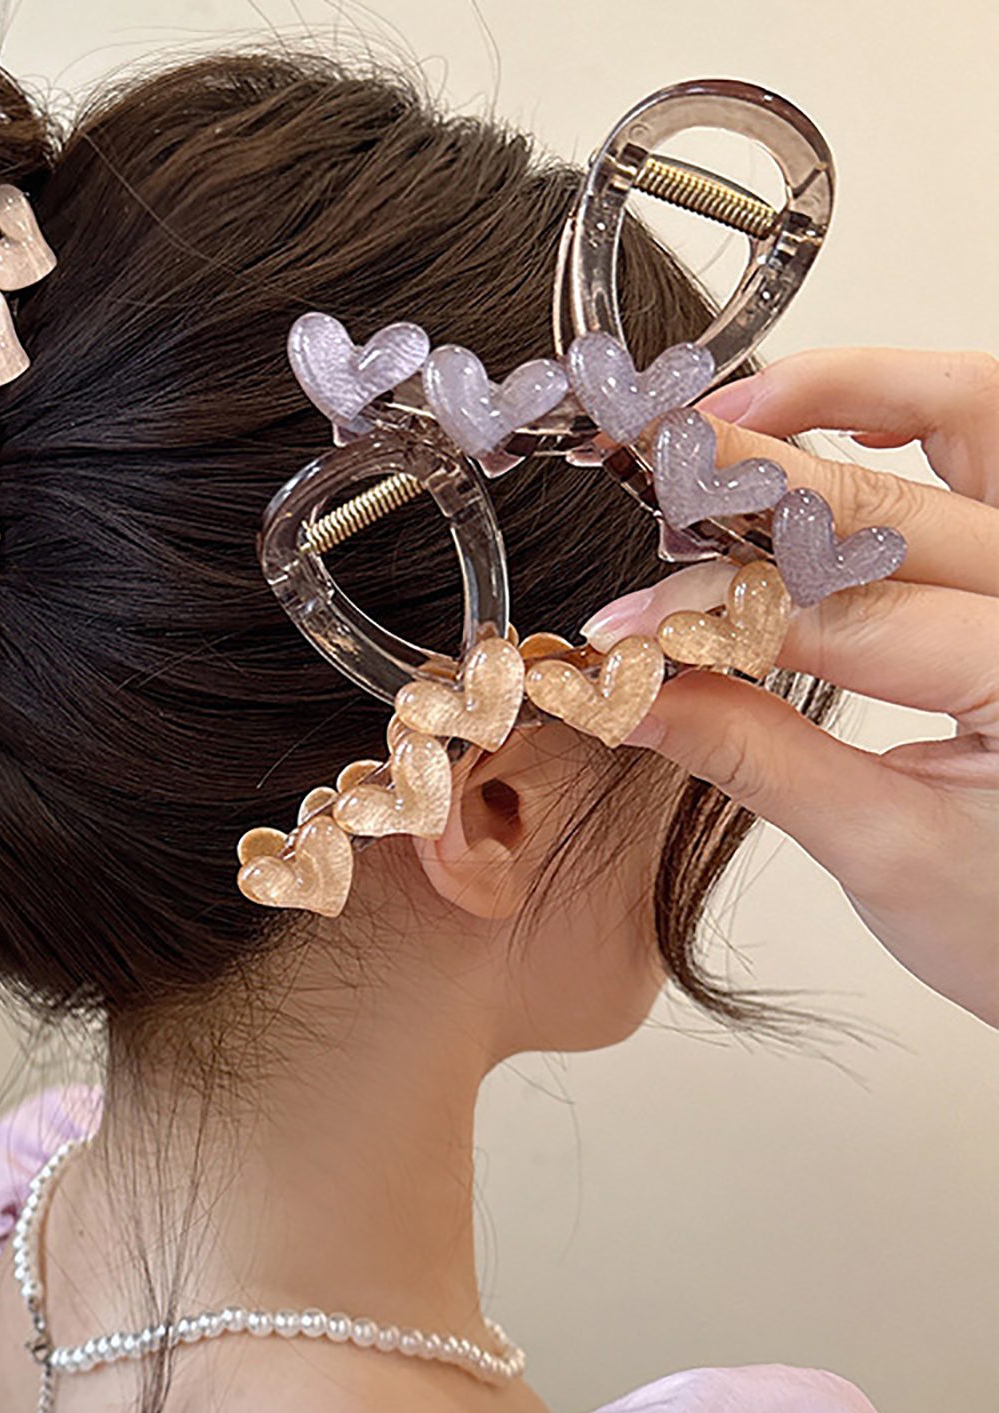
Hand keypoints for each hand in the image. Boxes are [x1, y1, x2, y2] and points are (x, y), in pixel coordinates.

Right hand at [589, 348, 998, 1026]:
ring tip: (737, 414)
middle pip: (890, 500)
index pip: (844, 619)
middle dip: (753, 484)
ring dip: (850, 390)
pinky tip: (841, 423)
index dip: (715, 616)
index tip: (619, 629)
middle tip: (648, 469)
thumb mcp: (885, 853)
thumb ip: (753, 755)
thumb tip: (631, 696)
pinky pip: (996, 444)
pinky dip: (917, 412)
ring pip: (975, 412)